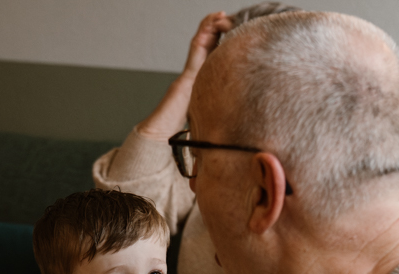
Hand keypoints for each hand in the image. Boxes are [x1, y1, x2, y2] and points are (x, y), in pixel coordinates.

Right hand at [135, 12, 233, 140]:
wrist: (161, 133)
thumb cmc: (181, 129)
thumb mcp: (206, 115)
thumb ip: (216, 109)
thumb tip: (237, 114)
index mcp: (200, 80)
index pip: (211, 54)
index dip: (221, 39)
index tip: (232, 28)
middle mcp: (193, 72)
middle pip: (206, 44)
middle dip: (216, 27)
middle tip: (226, 16)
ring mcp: (189, 72)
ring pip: (200, 42)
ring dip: (209, 26)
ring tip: (220, 15)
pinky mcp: (187, 74)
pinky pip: (196, 50)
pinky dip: (203, 35)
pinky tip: (211, 26)